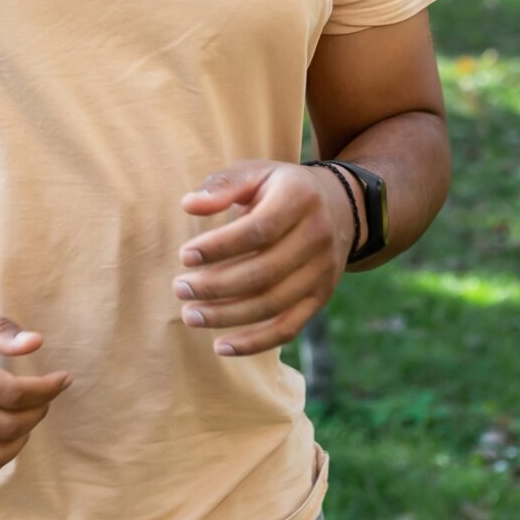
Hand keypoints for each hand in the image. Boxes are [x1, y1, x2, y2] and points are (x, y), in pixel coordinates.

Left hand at [174, 159, 355, 355]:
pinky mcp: (320, 299)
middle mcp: (317, 237)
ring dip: (227, 316)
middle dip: (216, 286)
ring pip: (273, 304)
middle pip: (264, 272)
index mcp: (299, 199)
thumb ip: (222, 185)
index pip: (258, 230)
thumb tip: (189, 205)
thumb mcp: (256, 173)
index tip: (184, 256)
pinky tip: (221, 346)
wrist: (340, 207)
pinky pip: (289, 328)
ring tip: (190, 315)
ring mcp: (322, 272)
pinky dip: (255, 343)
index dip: (220, 246)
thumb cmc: (280, 189)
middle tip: (179, 288)